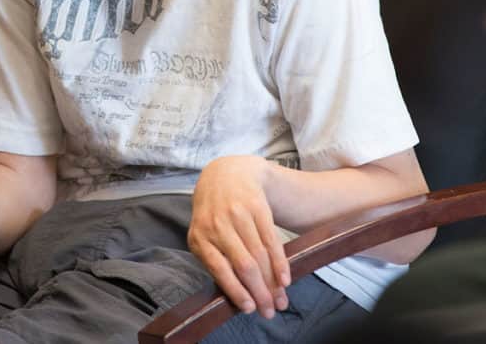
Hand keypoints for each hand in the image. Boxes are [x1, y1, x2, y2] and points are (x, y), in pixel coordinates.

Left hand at [188, 156, 289, 318]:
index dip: (236, 291)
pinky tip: (285, 279)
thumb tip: (237, 296)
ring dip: (273, 283)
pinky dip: (280, 262)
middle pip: (243, 265)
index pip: (219, 269)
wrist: (227, 174)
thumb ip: (215, 260)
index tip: (249, 309)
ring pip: (259, 255)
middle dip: (259, 293)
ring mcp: (237, 214)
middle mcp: (217, 225)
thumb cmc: (214, 213)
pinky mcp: (256, 207)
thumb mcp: (205, 234)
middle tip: (270, 312)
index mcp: (199, 237)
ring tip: (280, 301)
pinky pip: (271, 240)